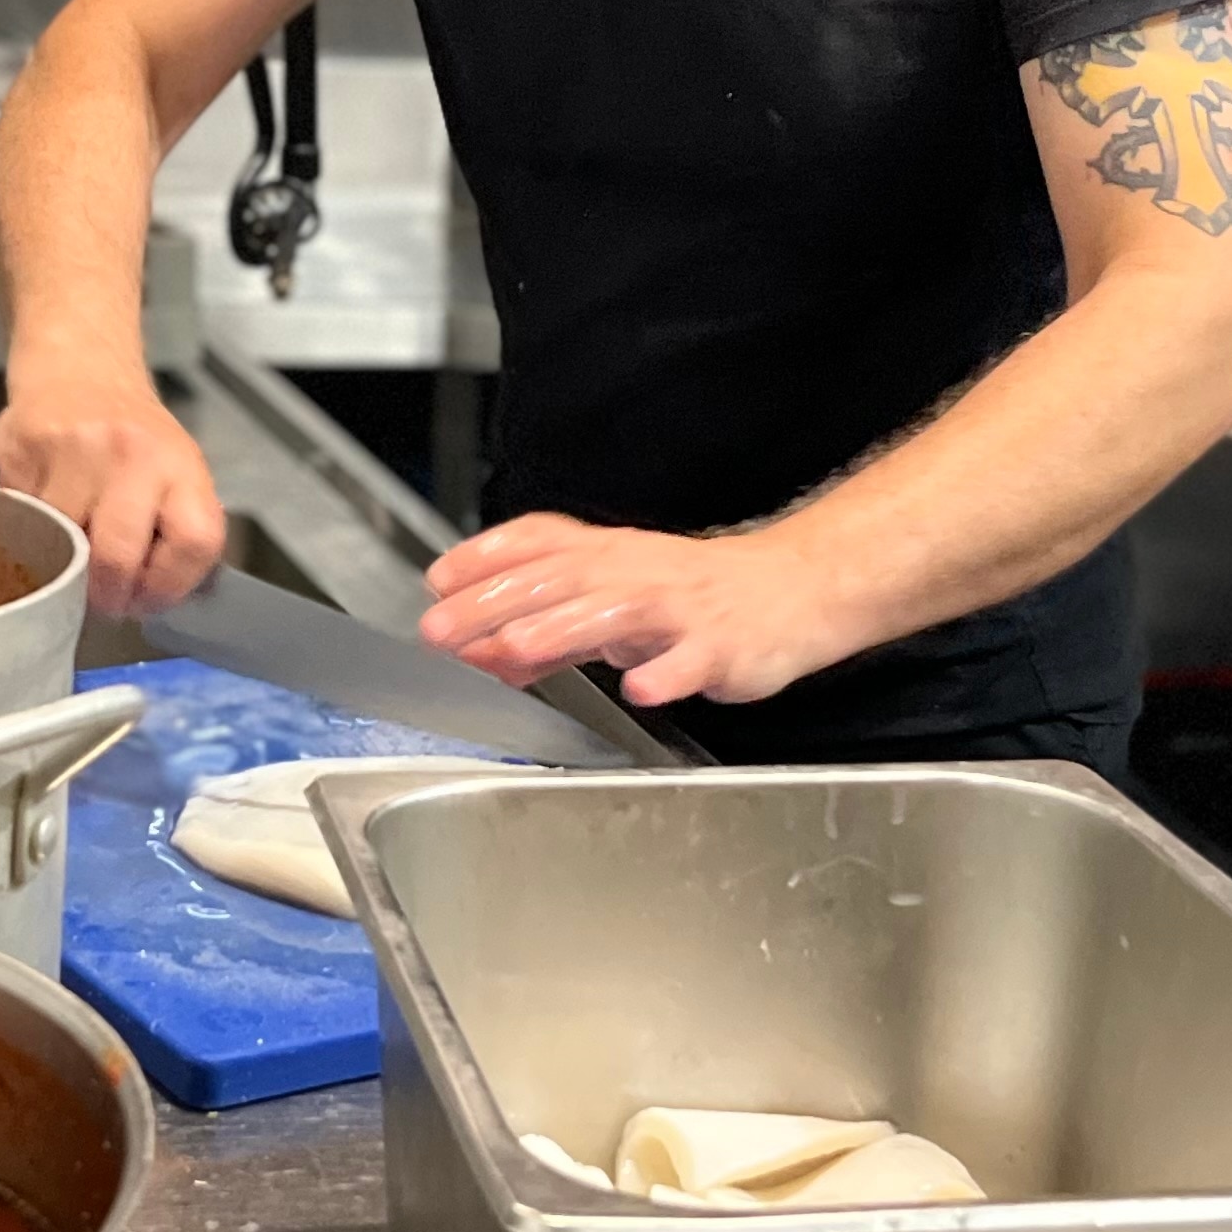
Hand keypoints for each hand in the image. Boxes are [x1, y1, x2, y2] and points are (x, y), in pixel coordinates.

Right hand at [0, 368, 226, 617]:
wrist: (80, 365)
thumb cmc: (133, 438)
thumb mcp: (176, 473)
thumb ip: (175, 533)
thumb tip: (152, 604)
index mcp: (181, 467)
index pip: (194, 542)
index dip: (168, 587)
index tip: (147, 599)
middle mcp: (132, 455)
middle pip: (116, 557)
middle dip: (105, 595)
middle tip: (100, 598)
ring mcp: (73, 450)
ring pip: (59, 544)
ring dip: (61, 561)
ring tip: (68, 547)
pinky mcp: (22, 448)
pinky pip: (20, 517)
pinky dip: (28, 528)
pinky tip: (41, 512)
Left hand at [417, 515, 867, 708]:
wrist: (794, 592)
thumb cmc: (695, 598)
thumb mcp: (615, 608)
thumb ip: (549, 635)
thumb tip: (481, 653)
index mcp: (609, 558)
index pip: (539, 543)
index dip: (486, 557)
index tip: (437, 580)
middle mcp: (638, 575)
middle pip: (562, 578)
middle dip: (498, 601)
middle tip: (444, 628)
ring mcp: (680, 609)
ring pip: (618, 612)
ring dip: (564, 628)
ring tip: (518, 647)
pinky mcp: (722, 646)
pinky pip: (692, 660)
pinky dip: (666, 673)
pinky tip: (640, 688)